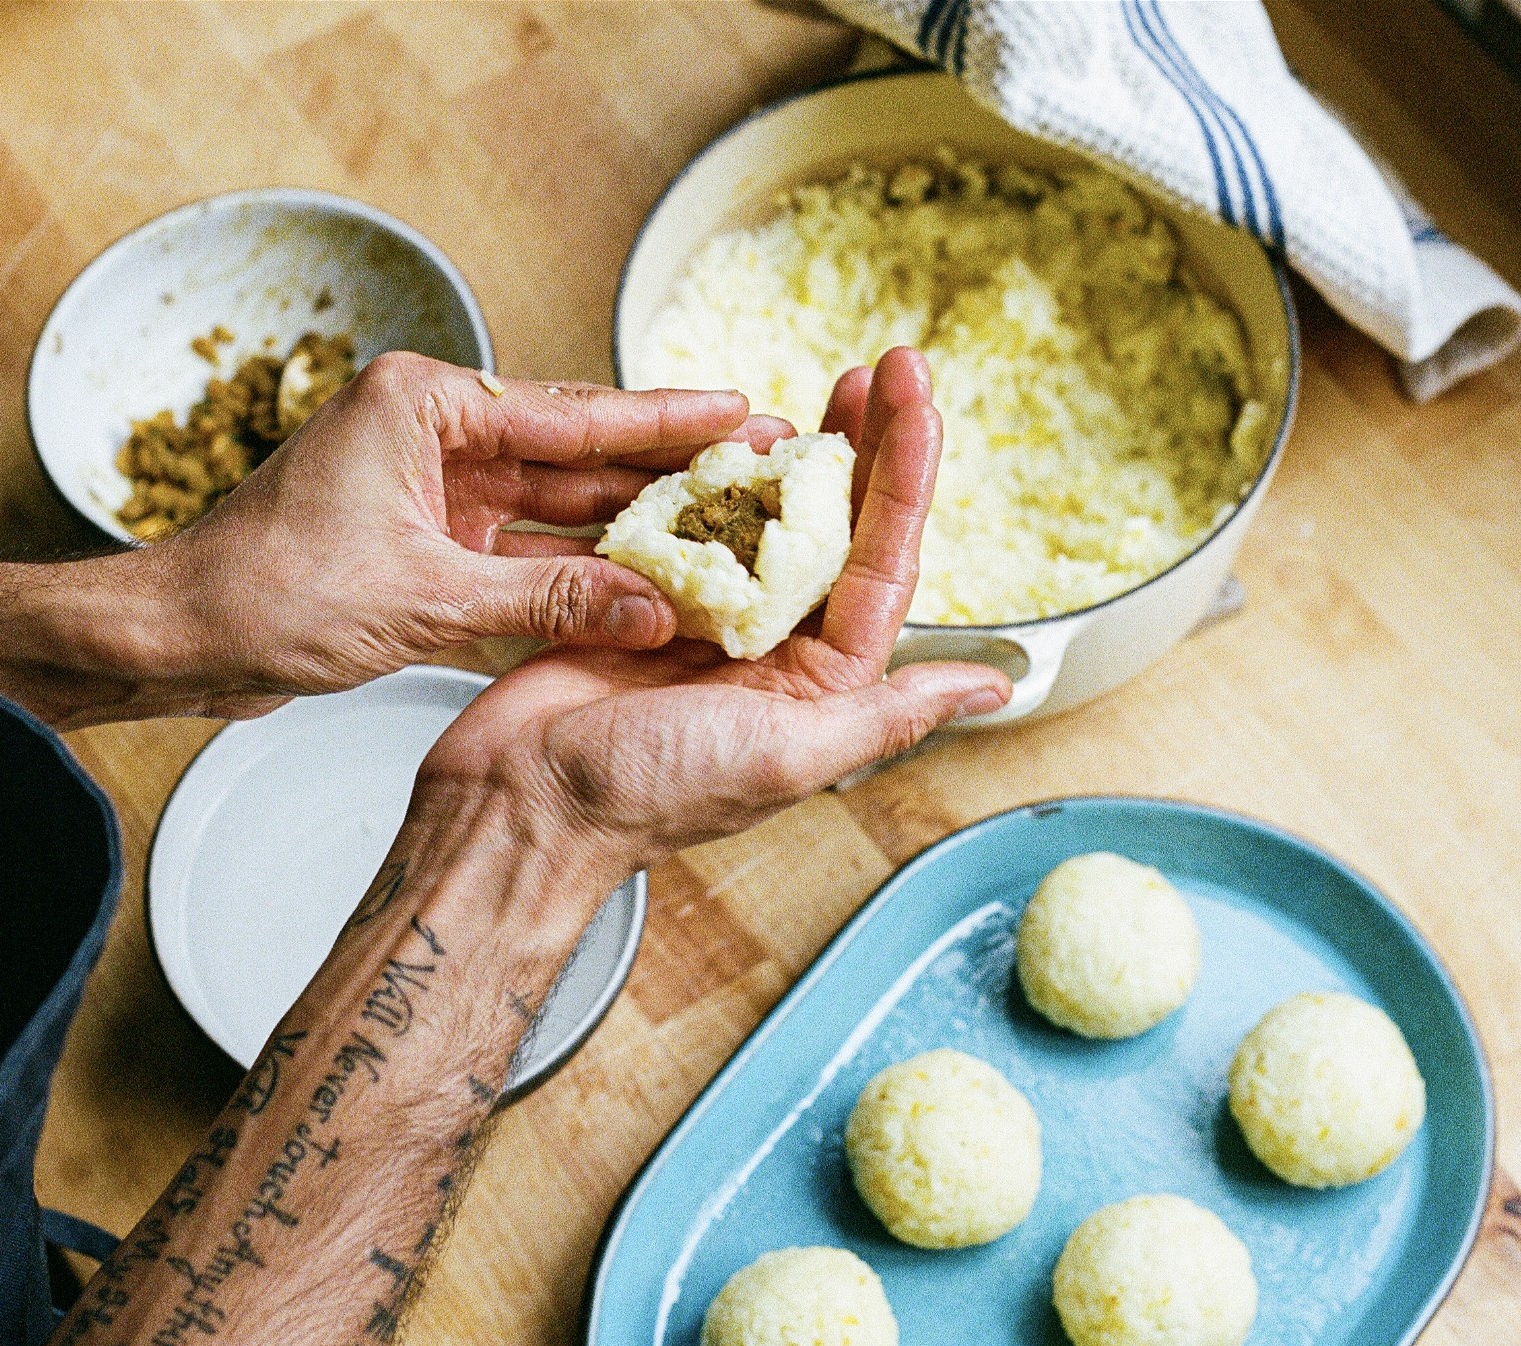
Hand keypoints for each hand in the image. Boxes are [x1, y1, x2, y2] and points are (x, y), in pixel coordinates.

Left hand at [146, 355, 780, 716]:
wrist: (180, 640)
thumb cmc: (270, 596)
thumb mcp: (427, 600)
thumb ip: (551, 602)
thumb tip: (658, 612)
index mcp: (427, 407)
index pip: (573, 413)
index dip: (667, 420)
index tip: (741, 409)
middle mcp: (436, 436)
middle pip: (576, 454)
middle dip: (664, 468)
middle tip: (756, 464)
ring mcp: (434, 492)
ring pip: (557, 509)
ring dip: (630, 527)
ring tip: (721, 527)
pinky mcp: (429, 545)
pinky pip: (525, 555)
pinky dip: (578, 575)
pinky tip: (646, 584)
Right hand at [410, 349, 1012, 872]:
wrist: (526, 801)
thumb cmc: (653, 793)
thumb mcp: (791, 755)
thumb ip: (889, 715)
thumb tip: (994, 692)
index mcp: (822, 680)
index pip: (883, 561)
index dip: (904, 477)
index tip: (916, 399)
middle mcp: (776, 646)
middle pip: (837, 528)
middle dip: (864, 447)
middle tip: (883, 368)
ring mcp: (711, 619)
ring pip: (766, 518)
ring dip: (791, 454)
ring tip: (817, 390)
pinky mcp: (645, 599)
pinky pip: (690, 523)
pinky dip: (707, 477)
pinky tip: (725, 434)